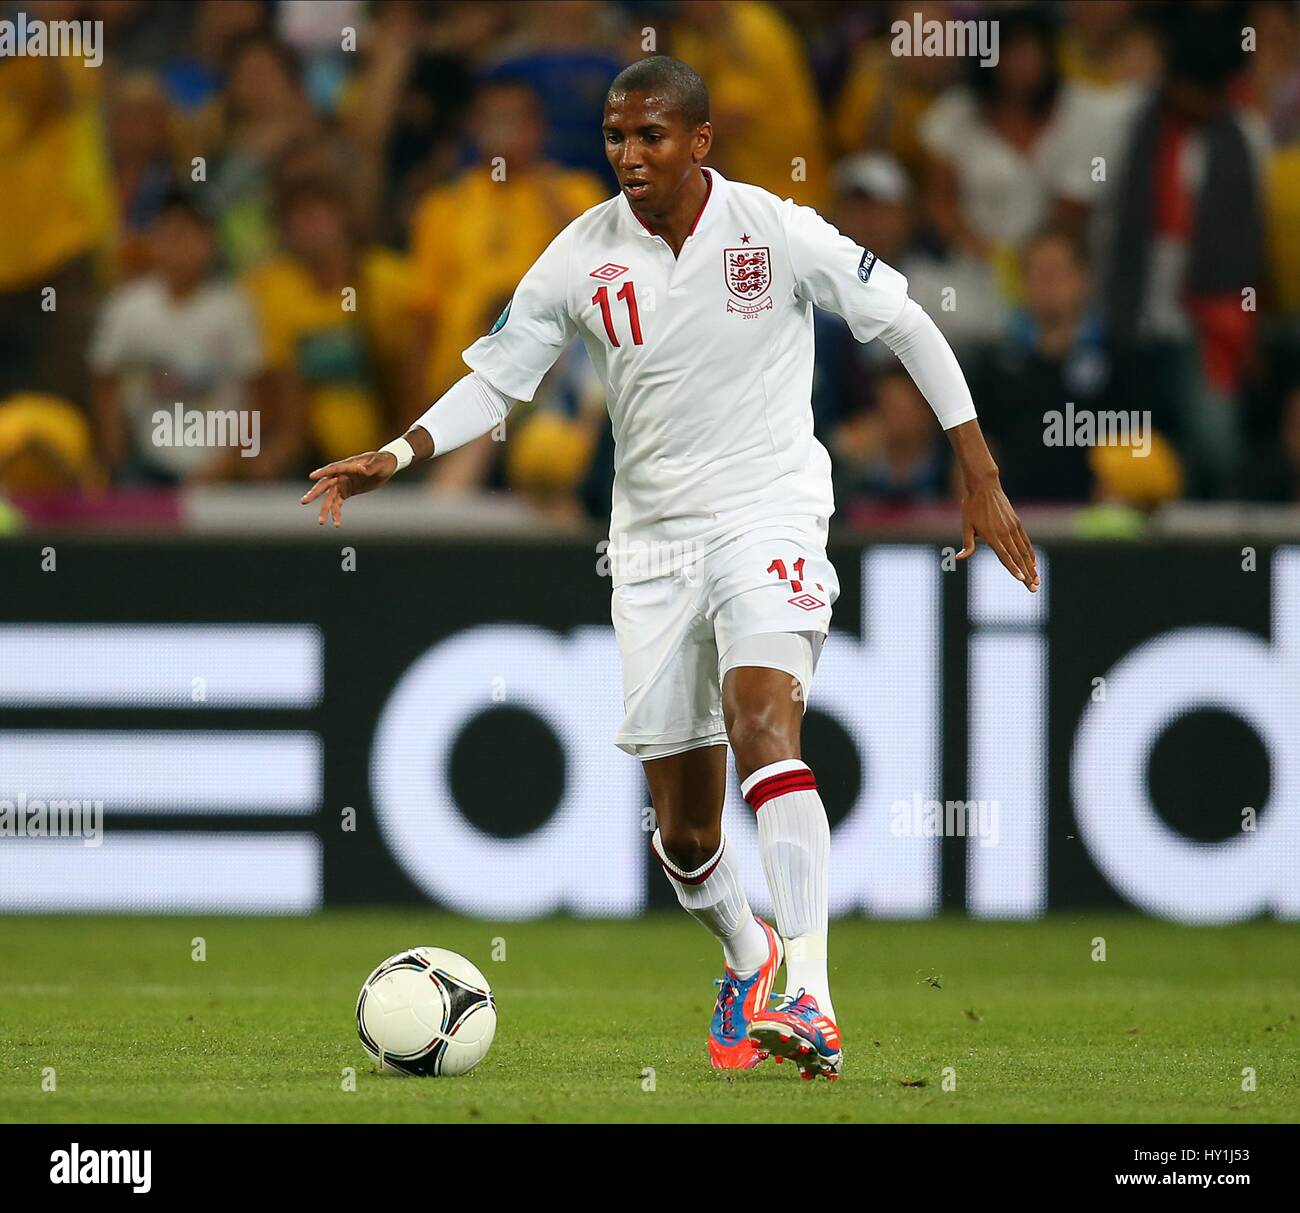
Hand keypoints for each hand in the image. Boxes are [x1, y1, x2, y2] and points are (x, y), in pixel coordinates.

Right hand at [299, 451, 396, 526]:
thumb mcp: (379, 463)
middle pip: (325, 484)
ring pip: (330, 498)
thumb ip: (370, 467)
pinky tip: (337, 524)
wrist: (386, 466)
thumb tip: (362, 469)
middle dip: (315, 493)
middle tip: (304, 501)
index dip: (322, 472)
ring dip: (325, 510)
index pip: (333, 469)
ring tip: (321, 522)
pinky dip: (336, 513)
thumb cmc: (382, 461)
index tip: (311, 476)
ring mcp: (342, 484)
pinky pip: (338, 504)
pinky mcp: (346, 492)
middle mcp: (341, 475)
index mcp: (347, 465)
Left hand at [956, 475, 1039, 590]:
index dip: (1013, 569)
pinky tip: (1034, 563)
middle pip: (1018, 557)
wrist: (984, 486)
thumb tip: (960, 558)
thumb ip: (968, 544)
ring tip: (1037, 580)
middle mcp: (1005, 533)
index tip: (1021, 579)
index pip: (1005, 556)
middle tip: (1033, 588)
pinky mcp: (1017, 523)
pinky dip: (1030, 553)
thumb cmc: (971, 507)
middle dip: (1026, 574)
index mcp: (992, 536)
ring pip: (1024, 551)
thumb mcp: (966, 525)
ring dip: (1031, 567)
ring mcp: (1013, 528)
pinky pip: (1025, 541)